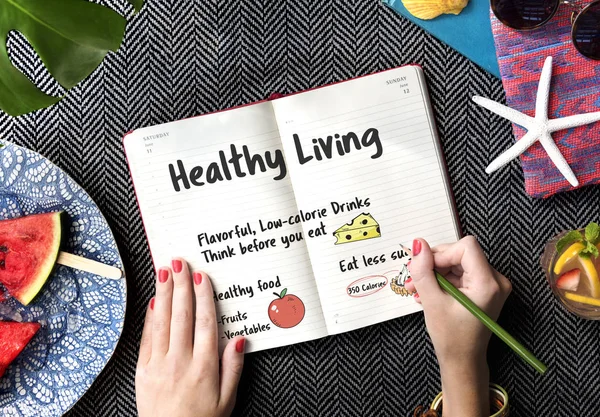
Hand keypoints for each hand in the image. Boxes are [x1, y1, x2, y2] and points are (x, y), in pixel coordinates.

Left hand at [136, 258, 244, 416]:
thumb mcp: (227, 400)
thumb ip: (233, 368)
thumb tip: (238, 339)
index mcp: (204, 367)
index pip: (204, 322)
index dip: (203, 296)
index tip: (201, 276)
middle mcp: (180, 362)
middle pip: (181, 315)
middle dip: (180, 285)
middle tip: (179, 262)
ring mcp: (158, 365)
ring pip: (162, 321)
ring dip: (164, 294)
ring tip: (164, 272)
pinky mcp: (143, 371)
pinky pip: (147, 338)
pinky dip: (150, 317)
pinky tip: (154, 302)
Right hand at [404, 236, 510, 416]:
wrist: (463, 361)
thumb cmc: (452, 338)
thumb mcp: (432, 302)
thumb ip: (423, 271)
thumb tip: (418, 245)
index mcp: (488, 283)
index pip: (465, 247)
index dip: (442, 253)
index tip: (425, 268)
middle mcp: (495, 280)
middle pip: (461, 253)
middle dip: (434, 264)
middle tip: (414, 278)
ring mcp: (491, 285)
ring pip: (458, 263)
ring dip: (435, 273)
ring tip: (417, 289)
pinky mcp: (484, 289)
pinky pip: (460, 273)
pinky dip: (442, 280)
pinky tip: (428, 292)